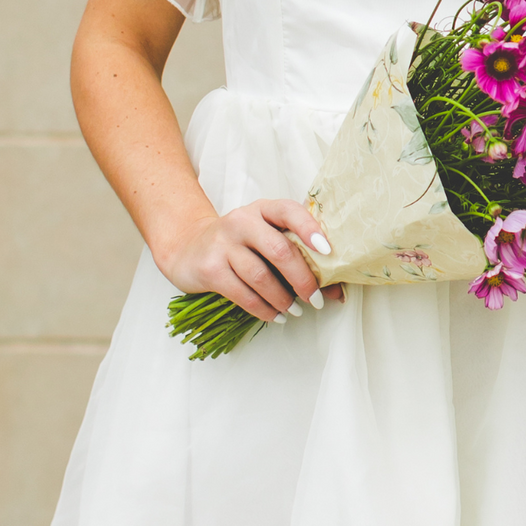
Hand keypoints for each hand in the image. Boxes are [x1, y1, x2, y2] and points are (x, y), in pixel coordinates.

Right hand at [158, 199, 345, 321]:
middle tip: (315, 299)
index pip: (289, 211)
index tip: (327, 250)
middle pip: (279, 250)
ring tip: (295, 310)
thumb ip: (298, 258)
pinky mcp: (210, 269)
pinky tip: (274, 315)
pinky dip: (263, 309)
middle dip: (302, 279)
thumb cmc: (240, 246)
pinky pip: (242, 294)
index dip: (310, 229)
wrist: (188, 247)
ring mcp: (223, 244)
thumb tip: (337, 291)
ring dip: (283, 298)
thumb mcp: (266, 240)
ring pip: (260, 276)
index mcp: (263, 210)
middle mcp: (242, 221)